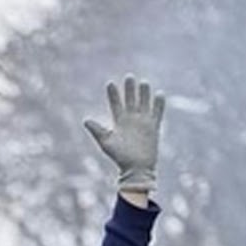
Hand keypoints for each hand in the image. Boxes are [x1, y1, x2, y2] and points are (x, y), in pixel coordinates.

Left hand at [83, 75, 165, 192]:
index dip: (113, 94)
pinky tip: (159, 94)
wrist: (135, 168)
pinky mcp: (154, 127)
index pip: (116, 104)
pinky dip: (159, 104)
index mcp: (119, 122)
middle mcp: (131, 120)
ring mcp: (143, 122)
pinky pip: (157, 113)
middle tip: (129, 76)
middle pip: (130, 100)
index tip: (110, 83)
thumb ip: (97, 131)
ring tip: (143, 81)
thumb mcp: (106, 142)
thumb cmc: (119, 157)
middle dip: (130, 89)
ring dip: (144, 93)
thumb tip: (86, 120)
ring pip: (144, 103)